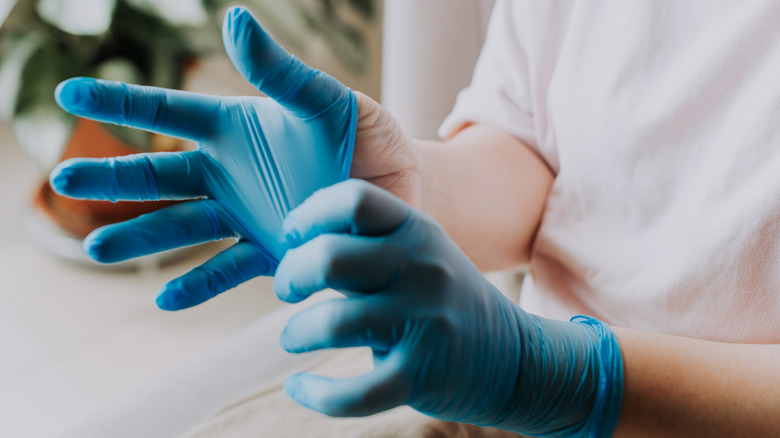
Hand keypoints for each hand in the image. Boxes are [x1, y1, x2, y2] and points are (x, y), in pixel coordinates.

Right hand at [49, 7, 370, 309]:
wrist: (403, 190)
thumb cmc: (367, 136)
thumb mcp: (328, 101)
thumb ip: (282, 73)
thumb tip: (234, 19)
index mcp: (236, 128)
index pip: (168, 113)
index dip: (120, 103)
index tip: (68, 93)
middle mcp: (230, 173)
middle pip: (158, 176)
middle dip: (112, 176)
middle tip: (63, 178)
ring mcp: (245, 215)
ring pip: (181, 227)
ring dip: (141, 238)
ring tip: (98, 248)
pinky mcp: (269, 253)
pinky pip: (227, 271)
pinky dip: (198, 285)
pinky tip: (167, 299)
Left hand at [275, 180, 623, 435]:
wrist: (514, 358)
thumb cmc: (445, 299)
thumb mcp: (421, 252)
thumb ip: (368, 242)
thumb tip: (294, 239)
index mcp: (417, 231)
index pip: (353, 200)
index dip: (308, 214)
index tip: (291, 236)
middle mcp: (421, 270)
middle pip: (330, 257)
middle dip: (291, 274)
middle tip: (286, 289)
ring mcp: (423, 323)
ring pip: (332, 324)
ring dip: (295, 332)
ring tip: (292, 337)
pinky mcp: (421, 377)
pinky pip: (351, 393)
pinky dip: (314, 394)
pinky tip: (299, 386)